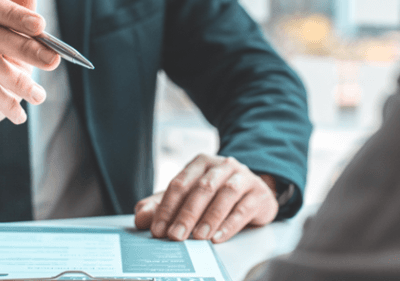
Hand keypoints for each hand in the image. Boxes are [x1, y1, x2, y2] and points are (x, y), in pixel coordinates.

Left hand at [134, 154, 278, 242]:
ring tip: (198, 237)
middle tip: (175, 236)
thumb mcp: (186, 197)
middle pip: (201, 188)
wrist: (253, 191)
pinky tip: (218, 237)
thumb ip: (161, 206)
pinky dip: (229, 224)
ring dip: (209, 217)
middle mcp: (222, 165)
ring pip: (224, 194)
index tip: (157, 229)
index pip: (179, 183)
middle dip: (186, 214)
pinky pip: (243, 208)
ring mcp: (243, 177)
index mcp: (200, 163)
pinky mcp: (258, 194)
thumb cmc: (215, 194)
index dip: (166, 207)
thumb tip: (141, 218)